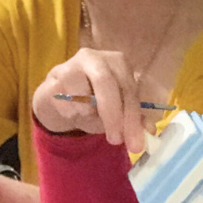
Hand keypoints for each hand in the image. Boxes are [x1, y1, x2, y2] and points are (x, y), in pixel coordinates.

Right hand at [31, 47, 147, 152]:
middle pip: (107, 85)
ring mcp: (71, 65)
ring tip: (87, 113)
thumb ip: (134, 117)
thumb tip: (149, 130)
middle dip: (113, 117)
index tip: (136, 145)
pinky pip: (64, 104)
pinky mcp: (52, 78)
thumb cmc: (94, 101)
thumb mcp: (118, 108)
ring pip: (83, 96)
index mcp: (118, 63)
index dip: (133, 118)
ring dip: (88, 113)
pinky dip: (71, 113)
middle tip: (116, 141)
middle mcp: (95, 58)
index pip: (129, 90)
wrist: (59, 97)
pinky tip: (71, 109)